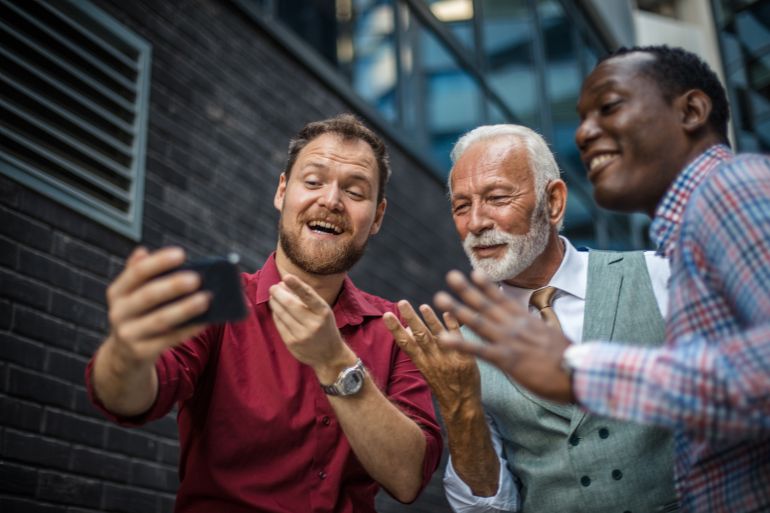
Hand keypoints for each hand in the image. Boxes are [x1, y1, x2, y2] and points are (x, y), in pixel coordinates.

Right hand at [105, 246, 210, 371]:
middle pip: (148, 296)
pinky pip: (169, 339)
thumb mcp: (131, 294)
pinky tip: (204, 322)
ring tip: (206, 299)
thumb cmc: (138, 314)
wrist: (123, 355)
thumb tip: (143, 250)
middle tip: (197, 278)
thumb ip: (139, 273)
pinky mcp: (141, 352)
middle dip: (173, 286)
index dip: (158, 262)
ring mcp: (128, 334)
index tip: (182, 254)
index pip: (136, 272)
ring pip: (160, 320)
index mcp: (117, 292)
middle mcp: (119, 312)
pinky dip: (188, 330)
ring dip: (185, 309)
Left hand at [268, 274, 355, 380]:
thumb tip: (285, 283)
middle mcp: (313, 324)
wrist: (330, 356)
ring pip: (282, 314)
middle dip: (279, 293)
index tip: (287, 277)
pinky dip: (275, 314)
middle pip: (290, 304)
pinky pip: (279, 324)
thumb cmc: (325, 327)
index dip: (297, 285)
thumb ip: (308, 298)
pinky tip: (275, 309)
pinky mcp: (292, 343)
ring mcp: (301, 335)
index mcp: (324, 313)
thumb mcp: (324, 311)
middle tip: (273, 287)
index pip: (309, 296)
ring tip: (273, 296)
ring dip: (275, 302)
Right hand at [383, 302, 480, 416]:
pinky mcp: (466, 360)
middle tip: (402, 302)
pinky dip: (453, 326)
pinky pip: (460, 339)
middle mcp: (434, 361)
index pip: (406, 344)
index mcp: (422, 364)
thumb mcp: (425, 369)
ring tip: (424, 306)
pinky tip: (448, 313)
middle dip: (411, 318)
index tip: (386, 315)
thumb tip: (410, 328)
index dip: (396, 329)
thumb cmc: (441, 383)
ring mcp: (450, 360)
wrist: (462, 404)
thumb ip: (418, 349)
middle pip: (421, 336)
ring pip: (439, 336)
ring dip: (431, 320)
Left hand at [434, 270, 574, 402]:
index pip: (503, 299)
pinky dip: (460, 343)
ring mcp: (509, 341)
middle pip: (487, 303)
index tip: (473, 272)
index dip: (487, 285)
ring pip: (478, 321)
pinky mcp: (507, 359)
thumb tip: (537, 322)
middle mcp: (515, 326)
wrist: (578, 373)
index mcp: (526, 320)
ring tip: (439, 298)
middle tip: (450, 276)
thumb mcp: (553, 336)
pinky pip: (478, 350)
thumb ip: (539, 328)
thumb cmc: (569, 359)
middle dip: (467, 289)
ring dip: (458, 308)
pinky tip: (444, 339)